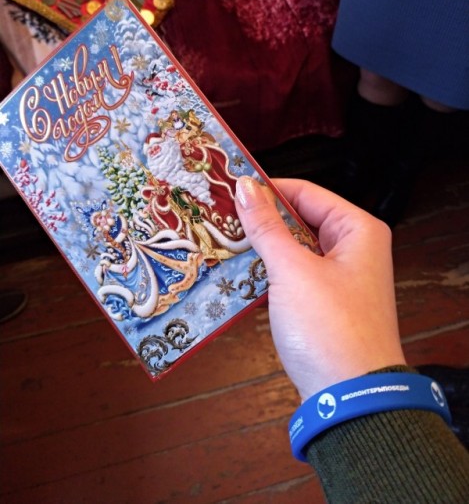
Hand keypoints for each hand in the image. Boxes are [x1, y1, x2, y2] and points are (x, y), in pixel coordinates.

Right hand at [235, 177, 405, 401]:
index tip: (230, 187)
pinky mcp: (324, 302)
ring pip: (293, 249)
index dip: (267, 188)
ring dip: (262, 247)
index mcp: (357, 230)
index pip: (306, 193)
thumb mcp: (293, 270)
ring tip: (221, 239)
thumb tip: (245, 188)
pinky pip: (293, 275)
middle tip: (220, 214)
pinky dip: (269, 272)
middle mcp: (353, 248)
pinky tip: (238, 270)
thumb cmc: (330, 327)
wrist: (349, 399)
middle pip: (299, 220)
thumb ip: (266, 227)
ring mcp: (339, 277)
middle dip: (261, 220)